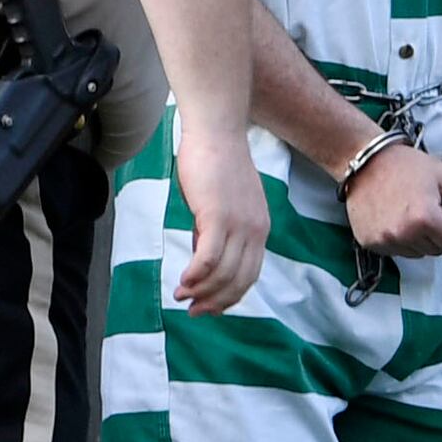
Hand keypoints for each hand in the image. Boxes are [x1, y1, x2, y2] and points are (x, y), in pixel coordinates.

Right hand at [167, 128, 270, 315]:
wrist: (216, 131)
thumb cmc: (215, 162)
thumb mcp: (224, 204)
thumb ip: (218, 231)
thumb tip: (204, 258)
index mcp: (259, 228)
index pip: (250, 275)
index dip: (230, 297)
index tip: (209, 306)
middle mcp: (255, 230)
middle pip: (239, 281)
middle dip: (215, 302)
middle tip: (193, 310)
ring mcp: (239, 225)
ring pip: (223, 275)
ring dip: (201, 292)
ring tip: (181, 297)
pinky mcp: (219, 217)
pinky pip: (208, 259)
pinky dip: (195, 276)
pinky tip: (183, 282)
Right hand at [343, 146, 441, 264]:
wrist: (366, 161)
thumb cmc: (406, 165)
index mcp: (425, 216)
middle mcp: (403, 233)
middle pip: (437, 250)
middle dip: (438, 234)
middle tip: (427, 208)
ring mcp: (385, 240)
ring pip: (418, 253)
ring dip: (419, 238)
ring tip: (410, 212)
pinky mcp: (371, 243)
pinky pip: (397, 251)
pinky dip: (400, 240)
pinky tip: (395, 217)